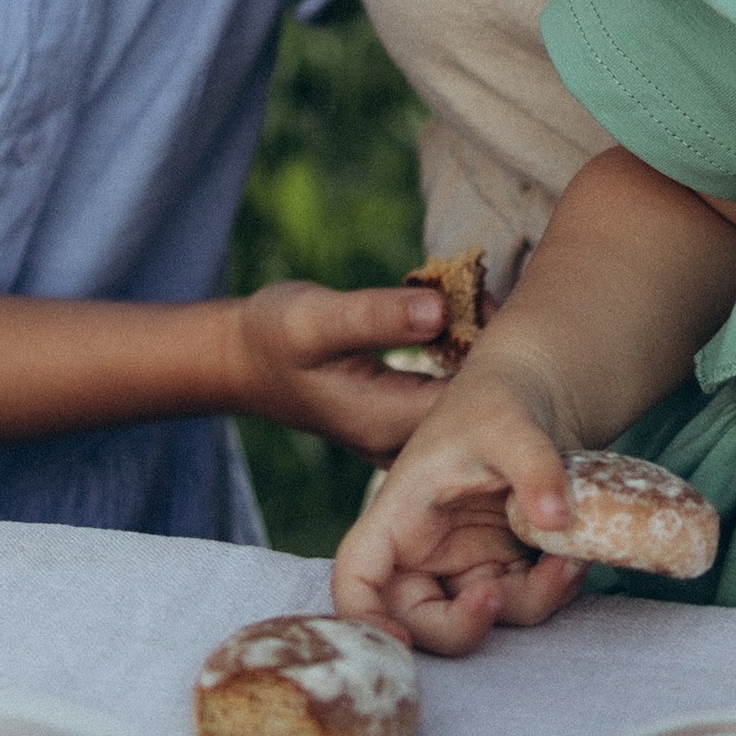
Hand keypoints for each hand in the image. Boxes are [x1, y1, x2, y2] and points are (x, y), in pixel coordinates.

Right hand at [224, 281, 467, 459]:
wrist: (241, 362)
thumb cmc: (275, 336)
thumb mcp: (318, 318)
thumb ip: (378, 316)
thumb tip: (442, 309)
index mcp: (387, 423)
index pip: (470, 405)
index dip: (494, 354)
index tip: (491, 301)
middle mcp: (399, 442)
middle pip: (473, 409)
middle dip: (491, 349)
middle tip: (486, 292)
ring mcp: (399, 438)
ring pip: (460, 403)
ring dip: (474, 351)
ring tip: (474, 297)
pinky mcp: (397, 421)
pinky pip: (444, 395)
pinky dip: (455, 356)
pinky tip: (454, 318)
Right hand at [330, 356, 587, 653]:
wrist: (536, 398)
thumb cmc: (500, 405)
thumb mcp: (511, 426)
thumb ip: (533, 466)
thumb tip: (558, 520)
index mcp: (400, 514)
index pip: (357, 574)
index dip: (362, 618)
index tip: (399, 644)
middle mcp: (424, 551)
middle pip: (416, 621)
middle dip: (461, 627)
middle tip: (501, 596)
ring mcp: (464, 566)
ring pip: (481, 621)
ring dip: (529, 603)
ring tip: (570, 559)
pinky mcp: (502, 571)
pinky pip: (521, 605)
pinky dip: (551, 592)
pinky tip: (574, 558)